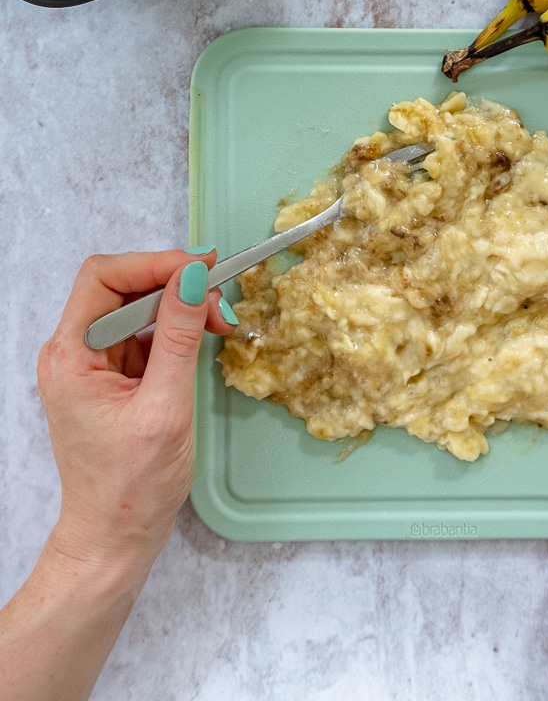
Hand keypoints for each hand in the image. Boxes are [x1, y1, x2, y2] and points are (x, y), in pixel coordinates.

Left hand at [36, 249, 234, 572]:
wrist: (114, 540)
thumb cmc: (132, 487)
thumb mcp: (165, 407)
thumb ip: (179, 337)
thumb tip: (193, 279)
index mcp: (70, 356)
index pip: (104, 277)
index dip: (155, 263)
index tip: (202, 269)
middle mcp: (73, 353)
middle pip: (122, 288)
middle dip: (174, 285)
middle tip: (221, 301)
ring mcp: (91, 366)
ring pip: (136, 309)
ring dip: (180, 308)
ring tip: (220, 324)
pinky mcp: (110, 379)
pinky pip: (143, 335)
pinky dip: (176, 331)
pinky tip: (203, 341)